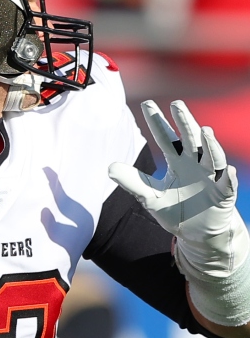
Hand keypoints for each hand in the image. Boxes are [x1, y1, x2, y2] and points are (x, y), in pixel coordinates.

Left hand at [109, 100, 246, 277]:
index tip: (146, 104)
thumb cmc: (175, 211)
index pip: (166, 138)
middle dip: (184, 122)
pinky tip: (226, 169)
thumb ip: (133, 182)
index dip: (157, 122)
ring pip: (212, 157)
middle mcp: (195, 164)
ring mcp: (211, 178)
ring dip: (210, 144)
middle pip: (190, 139)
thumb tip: (109, 167)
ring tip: (204, 130)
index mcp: (177, 162)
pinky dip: (227, 176)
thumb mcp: (149, 197)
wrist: (197, 233)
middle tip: (176, 104)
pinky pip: (227, 184)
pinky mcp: (224, 194)